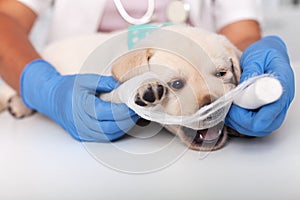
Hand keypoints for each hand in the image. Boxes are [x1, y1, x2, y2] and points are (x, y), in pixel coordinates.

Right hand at [21, 59, 138, 140]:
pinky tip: (122, 123)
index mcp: (81, 107)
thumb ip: (106, 82)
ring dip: (123, 127)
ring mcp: (81, 132)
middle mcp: (80, 123)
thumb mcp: (86, 79)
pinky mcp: (83, 136)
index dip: (124, 110)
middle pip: (110, 127)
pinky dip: (116, 132)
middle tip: (138, 110)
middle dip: (127, 120)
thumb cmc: (68, 88)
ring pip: (108, 135)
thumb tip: (124, 85)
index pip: (108, 113)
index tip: (135, 104)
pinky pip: (103, 138)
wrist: (52, 98)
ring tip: (133, 116)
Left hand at [225, 36, 294, 135]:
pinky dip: (241, 123)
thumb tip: (243, 86)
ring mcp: (275, 107)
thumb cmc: (264, 54)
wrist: (268, 54)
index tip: (237, 111)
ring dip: (240, 123)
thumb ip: (252, 71)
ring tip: (227, 111)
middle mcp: (282, 100)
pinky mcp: (266, 111)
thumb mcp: (256, 57)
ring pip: (260, 128)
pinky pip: (256, 126)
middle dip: (243, 121)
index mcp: (283, 85)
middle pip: (266, 124)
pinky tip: (231, 113)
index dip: (256, 116)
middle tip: (228, 109)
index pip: (274, 109)